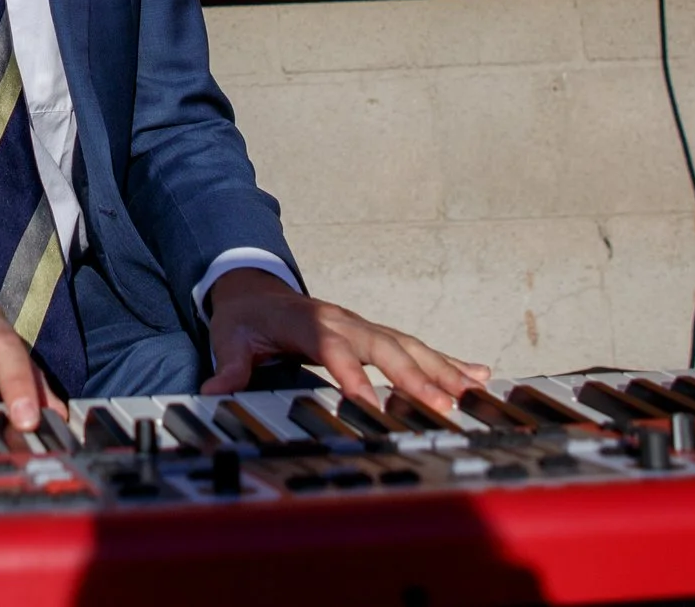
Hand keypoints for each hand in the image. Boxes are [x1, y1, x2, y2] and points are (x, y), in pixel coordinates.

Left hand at [201, 269, 490, 414]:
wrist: (253, 289)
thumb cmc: (245, 318)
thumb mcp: (228, 338)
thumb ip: (228, 364)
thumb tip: (214, 388)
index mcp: (308, 322)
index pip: (333, 348)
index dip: (351, 374)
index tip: (368, 402)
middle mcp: (343, 321)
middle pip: (384, 347)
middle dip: (413, 376)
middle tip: (441, 404)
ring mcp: (363, 326)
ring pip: (409, 346)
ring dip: (442, 370)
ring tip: (473, 393)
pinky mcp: (376, 335)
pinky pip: (416, 347)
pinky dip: (449, 361)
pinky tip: (480, 375)